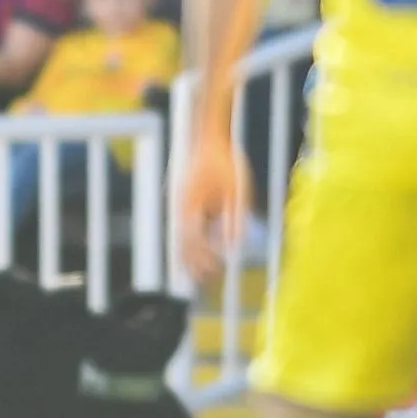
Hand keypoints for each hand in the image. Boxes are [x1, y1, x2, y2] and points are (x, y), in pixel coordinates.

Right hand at [179, 135, 246, 283]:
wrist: (209, 136)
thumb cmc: (226, 161)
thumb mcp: (238, 190)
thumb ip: (235, 219)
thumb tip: (234, 246)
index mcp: (192, 206)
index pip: (194, 241)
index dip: (204, 259)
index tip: (217, 270)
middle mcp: (180, 207)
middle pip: (182, 243)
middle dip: (193, 264)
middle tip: (205, 281)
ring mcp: (178, 203)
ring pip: (180, 236)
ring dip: (190, 255)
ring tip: (201, 273)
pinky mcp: (182, 199)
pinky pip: (184, 225)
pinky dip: (190, 241)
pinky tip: (202, 250)